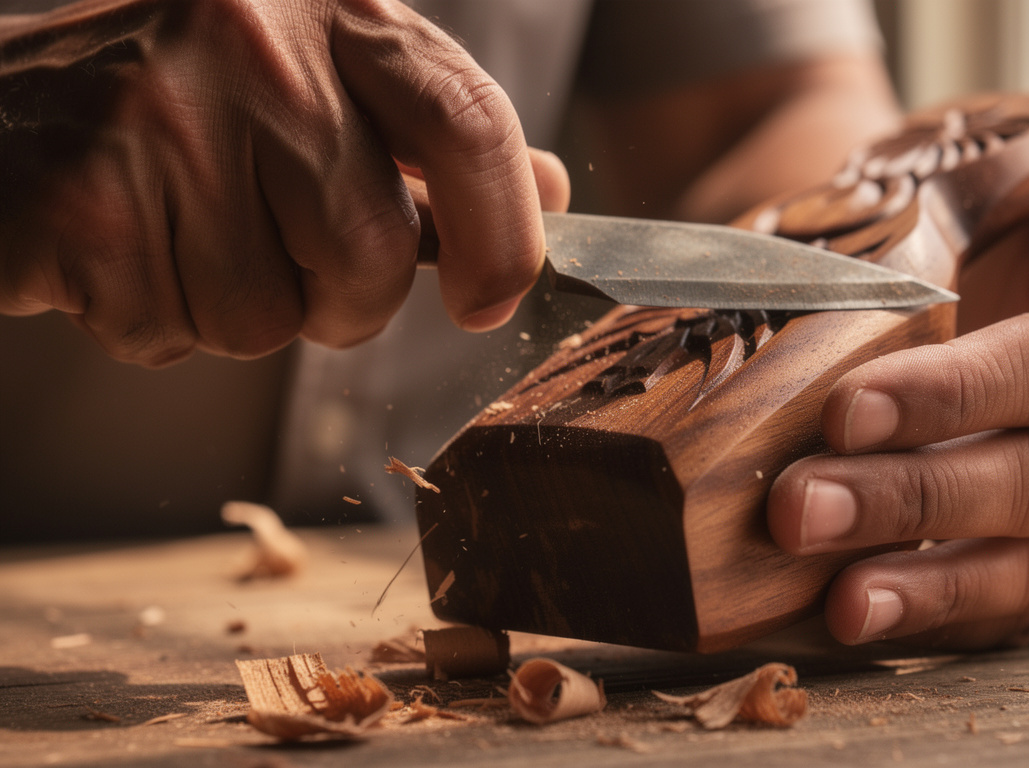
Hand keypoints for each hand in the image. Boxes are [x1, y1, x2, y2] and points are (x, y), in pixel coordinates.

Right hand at [0, 0, 567, 365]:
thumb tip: (550, 192)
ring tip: (176, 234)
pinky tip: (117, 250)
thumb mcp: (314, 93)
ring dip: (235, 313)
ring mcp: (162, 110)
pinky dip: (152, 325)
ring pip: (272, 317)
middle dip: (340, 302)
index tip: (491, 300)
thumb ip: (428, 144)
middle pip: (373, 252)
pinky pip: (174, 335)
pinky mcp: (86, 194)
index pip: (469, 124)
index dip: (502, 233)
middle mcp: (254, 37)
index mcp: (330, 6)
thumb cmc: (172, 114)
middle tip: (278, 261)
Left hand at [768, 175, 1028, 648]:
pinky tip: (869, 621)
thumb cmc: (1021, 245)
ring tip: (841, 597)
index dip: (956, 393)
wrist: (1002, 295)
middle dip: (916, 497)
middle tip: (800, 505)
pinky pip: (1028, 617)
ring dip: (933, 583)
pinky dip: (947, 622)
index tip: (847, 407)